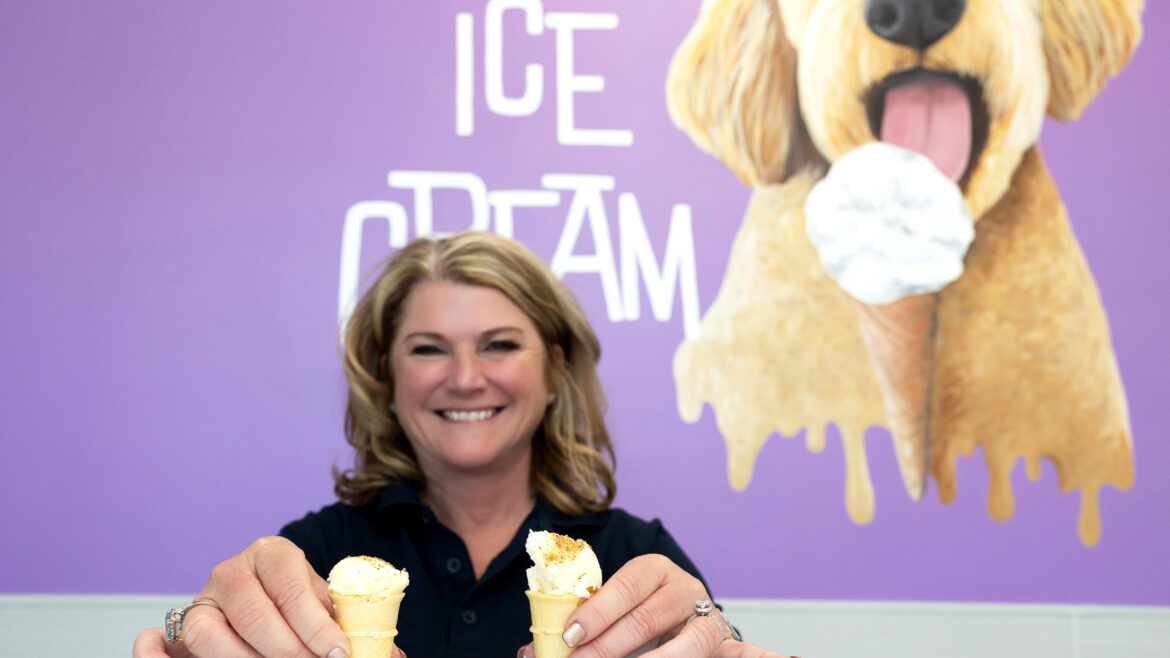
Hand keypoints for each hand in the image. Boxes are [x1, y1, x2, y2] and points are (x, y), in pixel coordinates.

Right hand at [131, 536, 384, 657]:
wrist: (272, 607)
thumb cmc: (304, 611)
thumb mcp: (330, 610)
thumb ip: (352, 627)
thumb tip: (390, 657)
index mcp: (274, 553)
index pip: (292, 586)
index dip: (315, 624)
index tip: (338, 653)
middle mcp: (232, 570)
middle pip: (253, 613)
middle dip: (286, 649)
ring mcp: (200, 598)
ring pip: (206, 632)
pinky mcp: (179, 625)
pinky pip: (161, 641)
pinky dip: (170, 657)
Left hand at [526, 553, 789, 657]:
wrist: (685, 623)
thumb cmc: (640, 615)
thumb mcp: (611, 612)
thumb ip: (580, 627)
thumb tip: (530, 652)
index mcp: (654, 569)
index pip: (627, 584)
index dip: (598, 611)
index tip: (569, 635)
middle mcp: (685, 587)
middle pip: (647, 617)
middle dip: (608, 646)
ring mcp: (708, 615)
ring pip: (687, 640)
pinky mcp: (721, 640)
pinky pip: (710, 652)